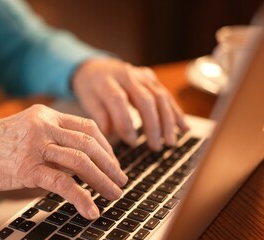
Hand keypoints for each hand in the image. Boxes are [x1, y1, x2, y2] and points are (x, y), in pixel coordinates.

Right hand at [0, 104, 127, 218]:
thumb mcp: (25, 131)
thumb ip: (52, 140)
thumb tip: (78, 159)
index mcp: (45, 115)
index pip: (87, 126)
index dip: (106, 145)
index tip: (113, 160)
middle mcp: (43, 126)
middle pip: (89, 144)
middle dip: (110, 165)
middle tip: (120, 180)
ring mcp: (36, 146)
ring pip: (81, 162)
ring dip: (102, 181)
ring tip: (113, 194)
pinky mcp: (27, 168)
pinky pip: (63, 183)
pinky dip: (81, 197)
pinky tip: (90, 209)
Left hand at [72, 58, 188, 150]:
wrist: (94, 66)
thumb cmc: (90, 88)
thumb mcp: (87, 100)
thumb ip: (99, 116)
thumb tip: (111, 134)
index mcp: (106, 81)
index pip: (118, 101)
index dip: (126, 123)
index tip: (132, 143)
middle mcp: (126, 75)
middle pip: (145, 99)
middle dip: (153, 125)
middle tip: (155, 147)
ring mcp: (141, 75)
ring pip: (160, 96)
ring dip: (168, 121)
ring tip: (170, 143)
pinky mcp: (150, 77)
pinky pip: (166, 95)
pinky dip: (176, 112)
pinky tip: (184, 128)